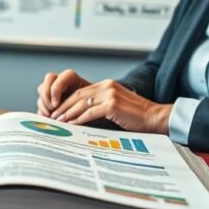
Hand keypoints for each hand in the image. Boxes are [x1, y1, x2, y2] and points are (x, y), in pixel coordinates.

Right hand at [36, 69, 90, 116]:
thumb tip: (70, 112)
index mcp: (72, 78)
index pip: (61, 77)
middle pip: (47, 80)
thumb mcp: (91, 104)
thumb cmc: (94, 108)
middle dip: (46, 96)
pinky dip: (42, 111)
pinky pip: (40, 103)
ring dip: (43, 104)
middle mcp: (61, 81)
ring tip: (50, 117)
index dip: (55, 89)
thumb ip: (81, 104)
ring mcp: (54, 90)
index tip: (56, 104)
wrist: (92, 115)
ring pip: (41, 90)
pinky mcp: (49, 100)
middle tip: (51, 110)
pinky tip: (48, 119)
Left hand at [50, 79, 170, 133]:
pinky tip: (72, 124)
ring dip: (68, 113)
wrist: (154, 118)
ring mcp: (110, 94)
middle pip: (78, 96)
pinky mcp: (113, 105)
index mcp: (107, 85)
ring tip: (60, 121)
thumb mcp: (115, 106)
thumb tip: (81, 114)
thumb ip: (100, 105)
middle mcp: (107, 86)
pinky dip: (79, 118)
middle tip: (54, 117)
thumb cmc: (135, 116)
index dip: (67, 101)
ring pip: (82, 103)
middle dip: (64, 107)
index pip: (81, 91)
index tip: (58, 111)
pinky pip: (90, 112)